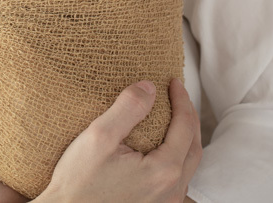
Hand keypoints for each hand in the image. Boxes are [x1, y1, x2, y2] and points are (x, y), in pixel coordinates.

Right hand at [39, 78, 202, 201]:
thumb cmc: (79, 183)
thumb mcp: (99, 137)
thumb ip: (128, 108)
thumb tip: (149, 87)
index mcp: (164, 171)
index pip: (185, 126)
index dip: (181, 100)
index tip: (173, 82)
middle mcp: (171, 190)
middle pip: (194, 146)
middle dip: (189, 117)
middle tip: (177, 96)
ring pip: (188, 165)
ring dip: (186, 138)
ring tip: (173, 118)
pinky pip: (178, 179)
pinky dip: (177, 156)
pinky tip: (162, 148)